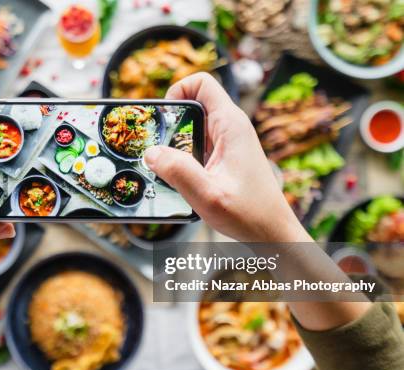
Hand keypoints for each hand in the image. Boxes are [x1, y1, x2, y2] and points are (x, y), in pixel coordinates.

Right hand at [144, 73, 308, 242]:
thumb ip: (178, 172)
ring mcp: (228, 143)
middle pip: (192, 105)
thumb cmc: (250, 214)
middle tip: (157, 146)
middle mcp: (230, 128)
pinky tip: (180, 178)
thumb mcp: (208, 195)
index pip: (201, 83)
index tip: (163, 119)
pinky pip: (197, 146)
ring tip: (166, 167)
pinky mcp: (224, 157)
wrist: (272, 233)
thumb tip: (151, 153)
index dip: (177, 91)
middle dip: (170, 123)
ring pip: (192, 127)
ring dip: (175, 143)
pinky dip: (183, 157)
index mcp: (231, 125)